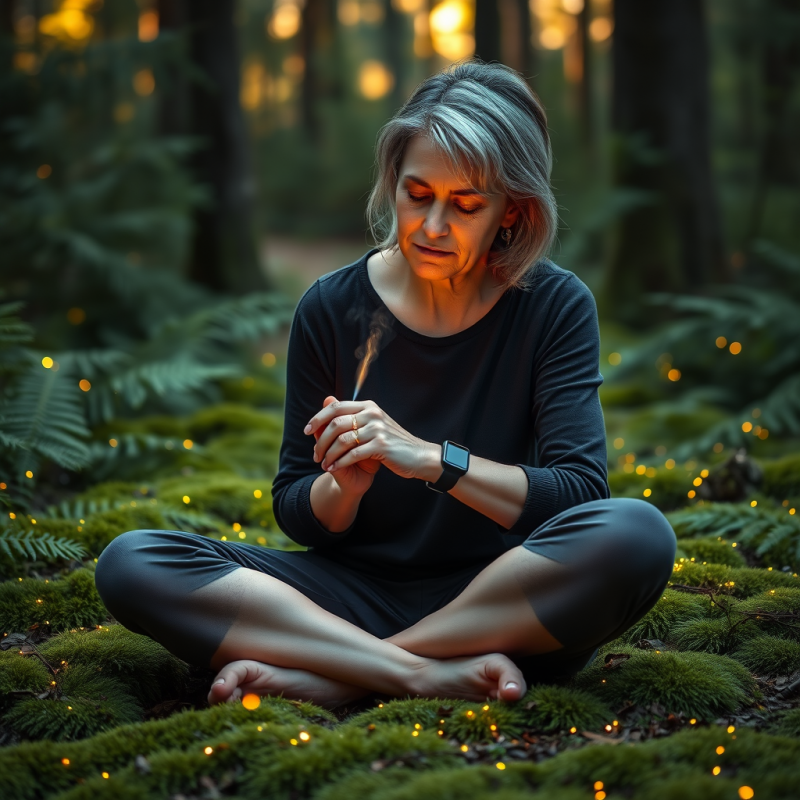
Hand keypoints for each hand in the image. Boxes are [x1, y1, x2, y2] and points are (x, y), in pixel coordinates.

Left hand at [305, 396, 438, 486]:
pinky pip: (353, 454)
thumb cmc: (392, 442)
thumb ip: (350, 415)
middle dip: (320, 441)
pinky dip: (339, 462)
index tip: (307, 431)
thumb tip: (327, 400)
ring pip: (342, 440)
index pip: (335, 407)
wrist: (418, 456)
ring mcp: (377, 429)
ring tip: (323, 464)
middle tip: (315, 455)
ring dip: (328, 454)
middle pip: (335, 423)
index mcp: (368, 406)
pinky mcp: (381, 445)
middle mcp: (372, 413)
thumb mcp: (372, 424)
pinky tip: (334, 469)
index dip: (318, 418)